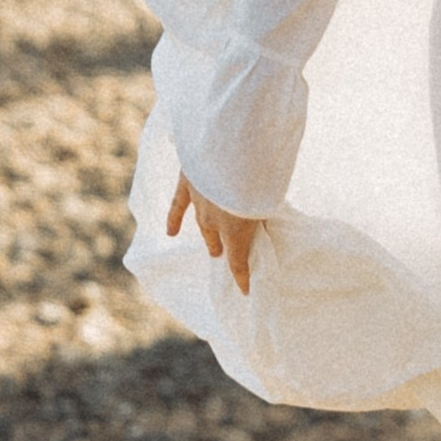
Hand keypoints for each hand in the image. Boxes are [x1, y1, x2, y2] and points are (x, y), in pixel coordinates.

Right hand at [164, 176, 265, 290]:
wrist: (231, 148)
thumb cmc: (259, 173)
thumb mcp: (269, 197)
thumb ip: (264, 211)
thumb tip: (261, 220)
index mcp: (236, 230)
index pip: (238, 262)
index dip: (241, 277)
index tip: (245, 291)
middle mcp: (214, 221)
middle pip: (219, 240)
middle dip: (223, 249)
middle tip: (223, 255)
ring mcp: (199, 203)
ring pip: (202, 225)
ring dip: (208, 236)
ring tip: (211, 246)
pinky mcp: (188, 183)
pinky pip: (178, 205)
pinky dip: (174, 219)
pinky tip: (170, 232)